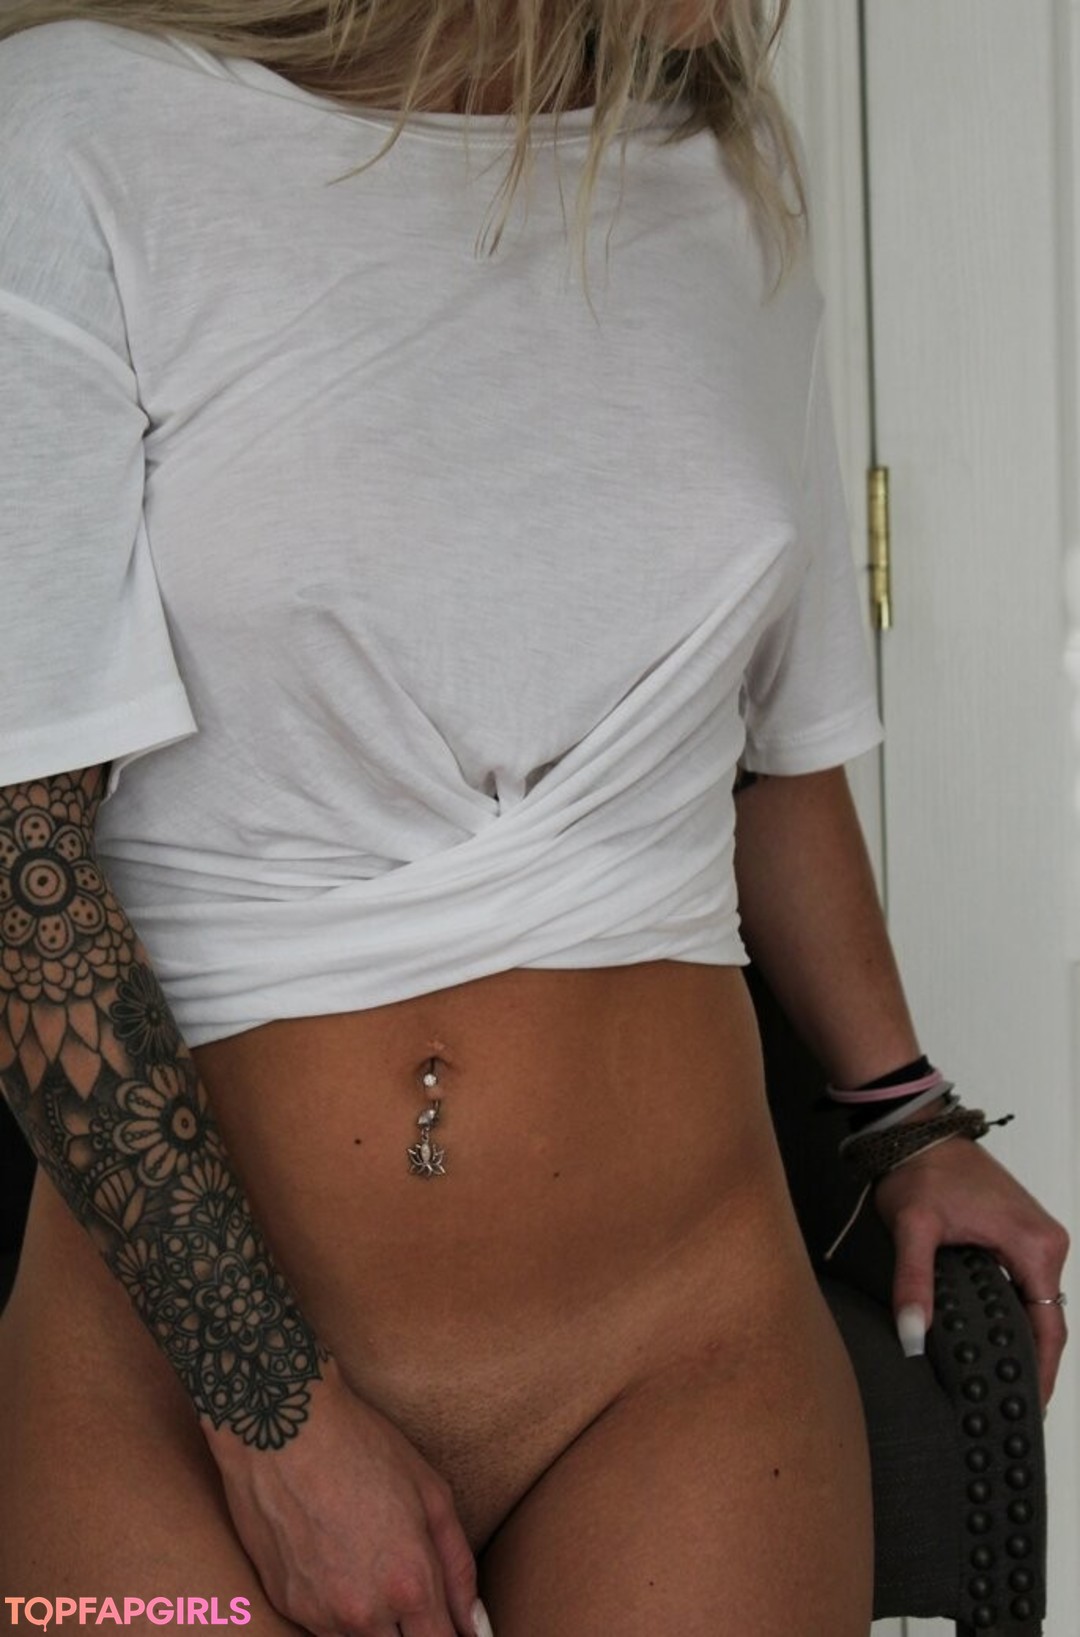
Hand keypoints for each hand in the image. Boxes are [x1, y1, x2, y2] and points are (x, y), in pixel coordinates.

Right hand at [204, 1358, 483, 1636]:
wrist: (281, 1426)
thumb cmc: (362, 1447)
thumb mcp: (431, 1493)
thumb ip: (458, 1567)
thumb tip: (474, 1624)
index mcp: (408, 1584)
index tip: (451, 1625)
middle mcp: (363, 1613)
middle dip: (414, 1631)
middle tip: (416, 1600)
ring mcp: (319, 1613)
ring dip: (376, 1627)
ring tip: (372, 1566)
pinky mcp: (286, 1604)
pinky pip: (323, 1628)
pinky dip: (338, 1612)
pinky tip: (338, 1562)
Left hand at [872, 1136, 1069, 1407]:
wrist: (916, 1130)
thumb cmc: (920, 1170)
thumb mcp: (913, 1228)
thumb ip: (913, 1284)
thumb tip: (913, 1337)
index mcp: (1036, 1246)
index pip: (1050, 1328)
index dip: (1042, 1373)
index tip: (1030, 1409)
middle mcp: (1046, 1242)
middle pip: (1047, 1320)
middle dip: (1031, 1364)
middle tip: (1007, 1406)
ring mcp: (1036, 1237)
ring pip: (1036, 1304)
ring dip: (1022, 1340)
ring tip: (1000, 1383)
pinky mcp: (1020, 1233)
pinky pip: (1026, 1285)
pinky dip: (1014, 1314)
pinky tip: (994, 1340)